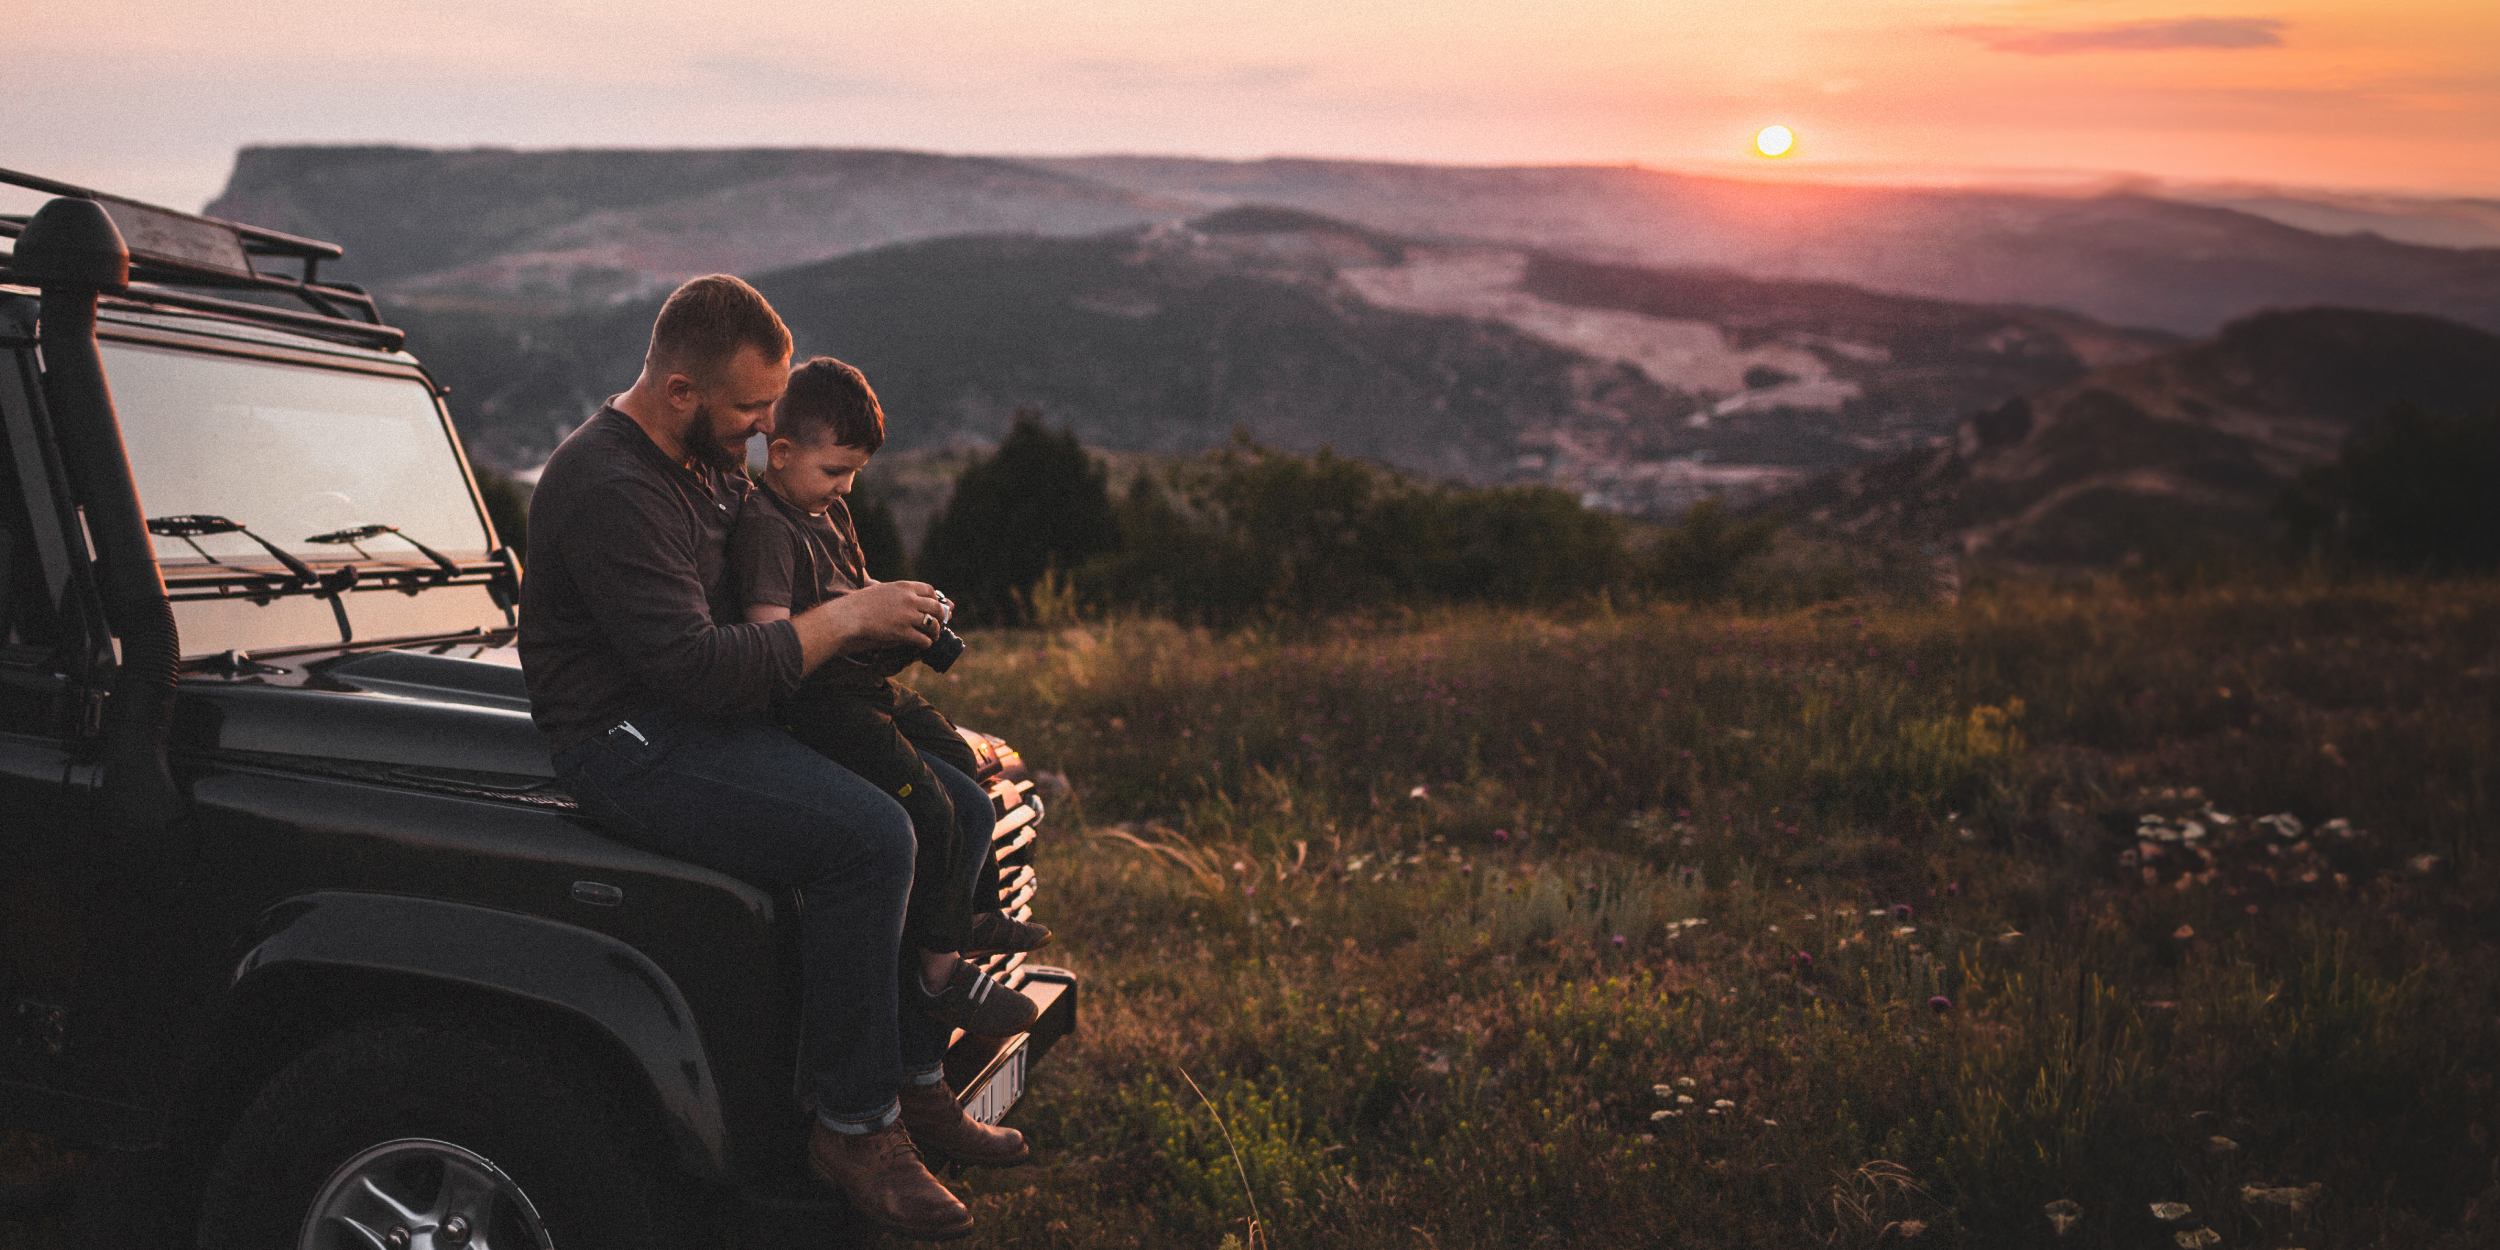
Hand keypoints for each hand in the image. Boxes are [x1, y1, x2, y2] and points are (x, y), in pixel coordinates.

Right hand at [789, 581, 943, 672]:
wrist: (847, 617)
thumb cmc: (858, 604)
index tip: (935, 606)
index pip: (930, 590)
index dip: (935, 600)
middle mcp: (909, 599)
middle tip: (938, 624)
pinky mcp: (903, 632)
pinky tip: (923, 645)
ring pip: (933, 624)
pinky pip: (923, 639)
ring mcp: (907, 616)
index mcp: (903, 586)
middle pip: (936, 607)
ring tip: (933, 636)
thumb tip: (904, 596)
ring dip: (935, 632)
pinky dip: (926, 644)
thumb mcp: (879, 589)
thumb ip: (894, 592)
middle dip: (940, 617)